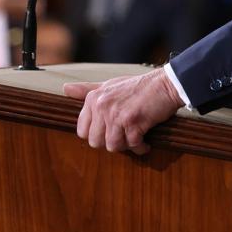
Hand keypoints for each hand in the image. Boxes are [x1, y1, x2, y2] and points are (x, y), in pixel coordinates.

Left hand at [63, 68, 184, 154]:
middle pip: (96, 142)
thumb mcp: (110, 84)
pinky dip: (141, 147)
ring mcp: (116, 114)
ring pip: (113, 146)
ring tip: (136, 138)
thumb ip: (87, 89)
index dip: (97, 136)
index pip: (82, 131)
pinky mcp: (132, 121)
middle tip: (125, 136)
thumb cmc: (139, 87)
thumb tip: (65, 88)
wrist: (165, 85)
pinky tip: (146, 140)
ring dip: (127, 146)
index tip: (110, 132)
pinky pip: (132, 145)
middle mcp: (102, 106)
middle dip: (112, 142)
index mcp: (94, 98)